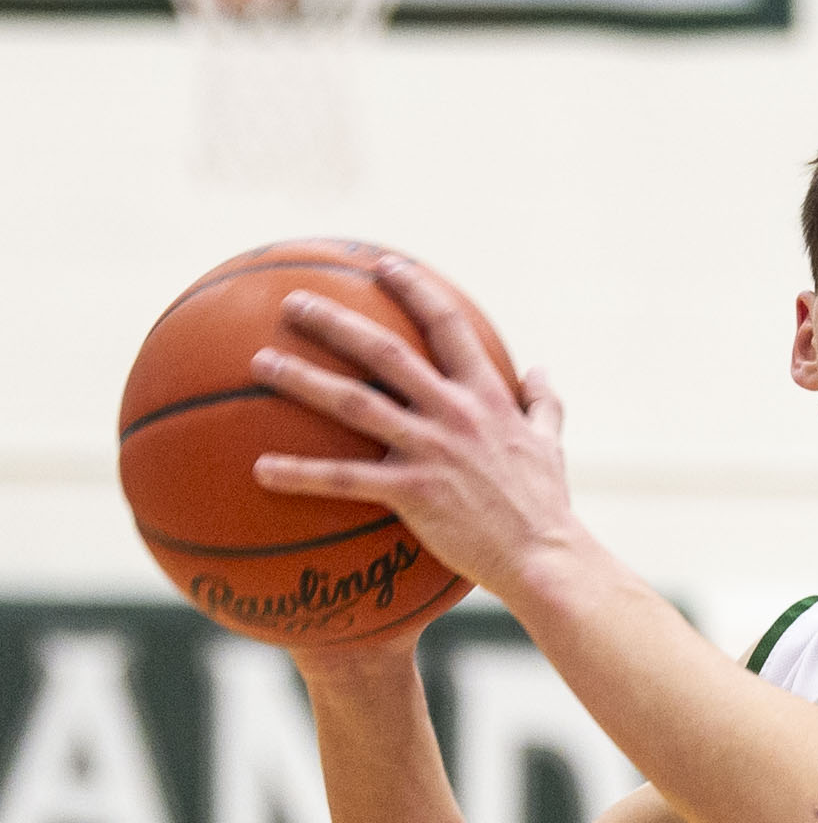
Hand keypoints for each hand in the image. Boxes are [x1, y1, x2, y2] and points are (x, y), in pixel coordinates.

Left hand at [250, 258, 583, 599]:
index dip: (415, 289)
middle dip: (336, 321)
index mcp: (487, 396)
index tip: (383, 264)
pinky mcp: (413, 492)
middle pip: (385, 352)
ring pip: (354, 403)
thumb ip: (544, 403)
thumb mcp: (552, 444)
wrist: (545, 558)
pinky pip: (346, 478)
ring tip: (260, 362)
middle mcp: (455, 413)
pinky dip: (301, 473)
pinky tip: (261, 468)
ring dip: (303, 379)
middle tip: (293, 301)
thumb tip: (541, 370)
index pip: (448, 326)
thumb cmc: (546, 504)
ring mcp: (432, 451)